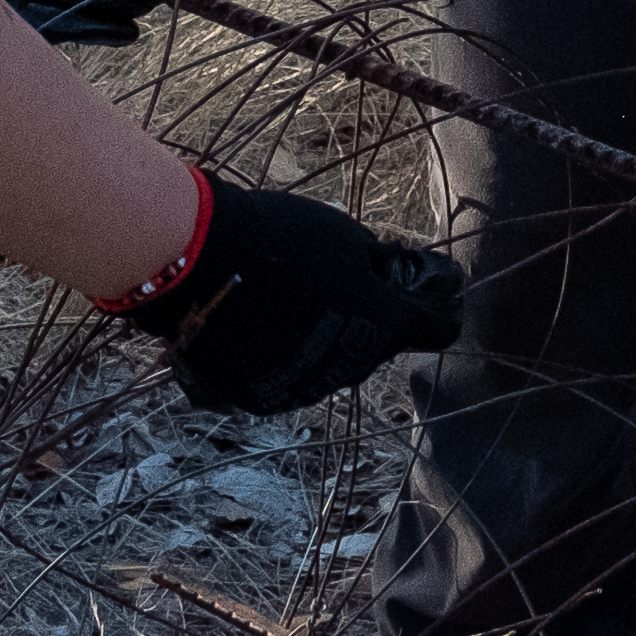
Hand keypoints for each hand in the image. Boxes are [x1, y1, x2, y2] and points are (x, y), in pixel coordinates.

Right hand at [116, 181, 468, 412]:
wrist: (195, 261)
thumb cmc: (279, 236)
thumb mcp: (346, 237)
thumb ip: (376, 267)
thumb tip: (383, 276)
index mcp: (384, 328)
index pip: (440, 327)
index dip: (439, 300)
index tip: (432, 280)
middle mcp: (352, 371)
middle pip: (378, 345)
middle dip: (372, 314)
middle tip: (343, 274)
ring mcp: (303, 390)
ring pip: (330, 365)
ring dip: (323, 337)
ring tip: (286, 295)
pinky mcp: (258, 398)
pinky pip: (284, 376)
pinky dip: (280, 353)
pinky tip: (257, 320)